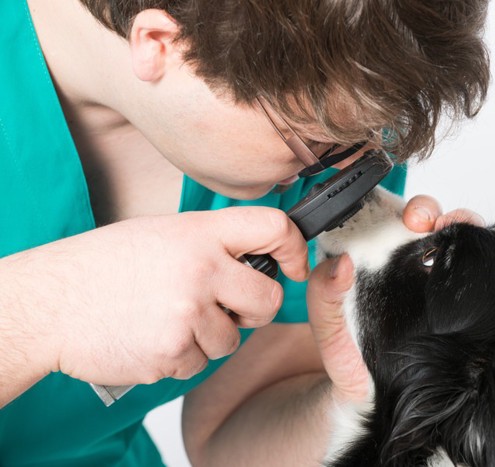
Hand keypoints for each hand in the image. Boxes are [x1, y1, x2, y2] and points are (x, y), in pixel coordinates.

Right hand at [1, 207, 308, 386]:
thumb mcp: (163, 233)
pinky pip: (201, 363)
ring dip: (210, 337)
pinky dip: (183, 357)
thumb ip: (213, 244)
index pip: (274, 227)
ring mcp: (188, 313)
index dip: (295, 247)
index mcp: (200, 233)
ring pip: (233, 340)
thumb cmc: (103, 266)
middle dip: (253, 309)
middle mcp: (201, 270)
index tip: (295, 264)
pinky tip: (153, 336)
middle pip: (269, 299)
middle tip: (225, 306)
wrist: (51, 302)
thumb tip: (259, 262)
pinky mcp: (173, 352)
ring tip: (169, 318)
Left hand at [306, 195, 484, 403]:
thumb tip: (340, 263)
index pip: (405, 226)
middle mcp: (420, 272)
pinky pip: (491, 278)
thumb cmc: (352, 364)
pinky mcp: (469, 311)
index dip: (417, 212)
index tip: (416, 218)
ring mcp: (447, 291)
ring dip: (482, 234)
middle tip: (440, 227)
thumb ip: (324, 297)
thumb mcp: (328, 329)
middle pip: (445, 230)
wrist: (376, 407)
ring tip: (490, 236)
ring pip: (471, 249)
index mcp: (387, 266)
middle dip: (451, 217)